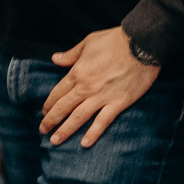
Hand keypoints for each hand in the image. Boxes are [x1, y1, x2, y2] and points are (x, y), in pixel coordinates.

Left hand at [39, 27, 157, 145]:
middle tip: (42, 131)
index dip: (49, 104)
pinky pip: (103, 121)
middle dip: (51, 120)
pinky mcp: (119, 102)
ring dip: (65, 130)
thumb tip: (55, 59)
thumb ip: (70, 55)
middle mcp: (86, 87)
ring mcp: (102, 96)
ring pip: (79, 117)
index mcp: (77, 73)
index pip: (58, 93)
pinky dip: (93, 133)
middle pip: (64, 107)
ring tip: (55, 141)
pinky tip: (85, 143)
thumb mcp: (87, 43)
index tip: (44, 112)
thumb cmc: (114, 41)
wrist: (141, 44)